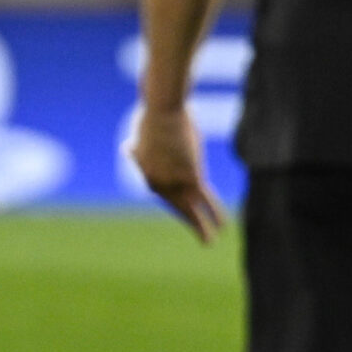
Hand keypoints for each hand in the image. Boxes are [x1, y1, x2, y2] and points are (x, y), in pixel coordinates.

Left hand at [128, 102, 225, 243]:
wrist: (162, 108)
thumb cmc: (152, 115)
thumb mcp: (141, 134)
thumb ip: (138, 147)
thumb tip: (127, 147)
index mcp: (146, 172)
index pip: (163, 191)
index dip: (176, 195)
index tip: (186, 198)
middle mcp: (157, 182)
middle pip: (175, 206)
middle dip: (188, 220)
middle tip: (199, 235)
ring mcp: (173, 181)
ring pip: (190, 209)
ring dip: (200, 227)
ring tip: (208, 242)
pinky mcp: (191, 177)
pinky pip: (205, 200)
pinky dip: (214, 213)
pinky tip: (223, 226)